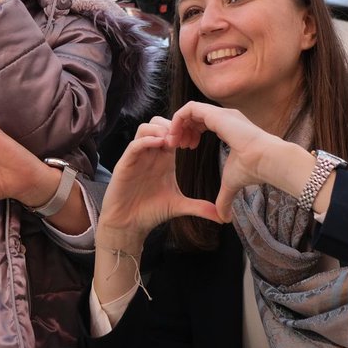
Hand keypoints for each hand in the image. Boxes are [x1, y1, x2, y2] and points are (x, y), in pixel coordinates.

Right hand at [100, 117, 219, 246]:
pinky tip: (159, 146)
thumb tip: (222, 217)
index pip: (173, 132)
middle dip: (172, 125)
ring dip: (159, 130)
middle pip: (158, 124)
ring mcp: (137, 158)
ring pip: (145, 128)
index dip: (184, 130)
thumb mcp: (179, 206)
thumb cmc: (151, 212)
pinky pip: (134, 144)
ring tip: (171, 141)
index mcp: (164, 159)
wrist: (129, 224)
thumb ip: (200, 207)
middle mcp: (150, 154)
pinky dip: (146, 141)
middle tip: (183, 138)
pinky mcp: (125, 164)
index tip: (196, 140)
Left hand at [168, 101, 286, 220]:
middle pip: (196, 115)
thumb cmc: (252, 170)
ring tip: (173, 143)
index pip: (205, 123)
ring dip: (177, 125)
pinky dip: (177, 121)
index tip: (187, 149)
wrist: (266, 160)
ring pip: (189, 111)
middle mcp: (225, 116)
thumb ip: (224, 198)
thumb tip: (223, 219)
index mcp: (229, 127)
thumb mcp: (231, 183)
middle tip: (176, 146)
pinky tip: (174, 137)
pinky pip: (188, 109)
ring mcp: (220, 113)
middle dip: (182, 129)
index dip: (192, 134)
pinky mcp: (214, 113)